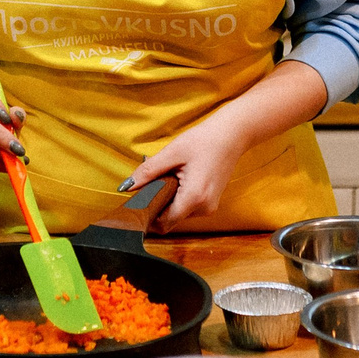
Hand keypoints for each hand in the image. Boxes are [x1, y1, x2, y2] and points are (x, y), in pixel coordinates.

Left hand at [124, 116, 252, 231]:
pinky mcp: (210, 203)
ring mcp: (209, 207)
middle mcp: (204, 208)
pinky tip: (180, 178)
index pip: (163, 223)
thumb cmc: (204, 140)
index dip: (148, 216)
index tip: (137, 203)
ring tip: (171, 175)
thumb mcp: (172, 152)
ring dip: (168, 199)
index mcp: (194, 198)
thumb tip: (126, 187)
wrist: (232, 134)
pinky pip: (187, 207)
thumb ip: (148, 171)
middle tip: (154, 181)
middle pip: (169, 218)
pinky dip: (178, 197)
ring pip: (178, 213)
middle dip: (158, 204)